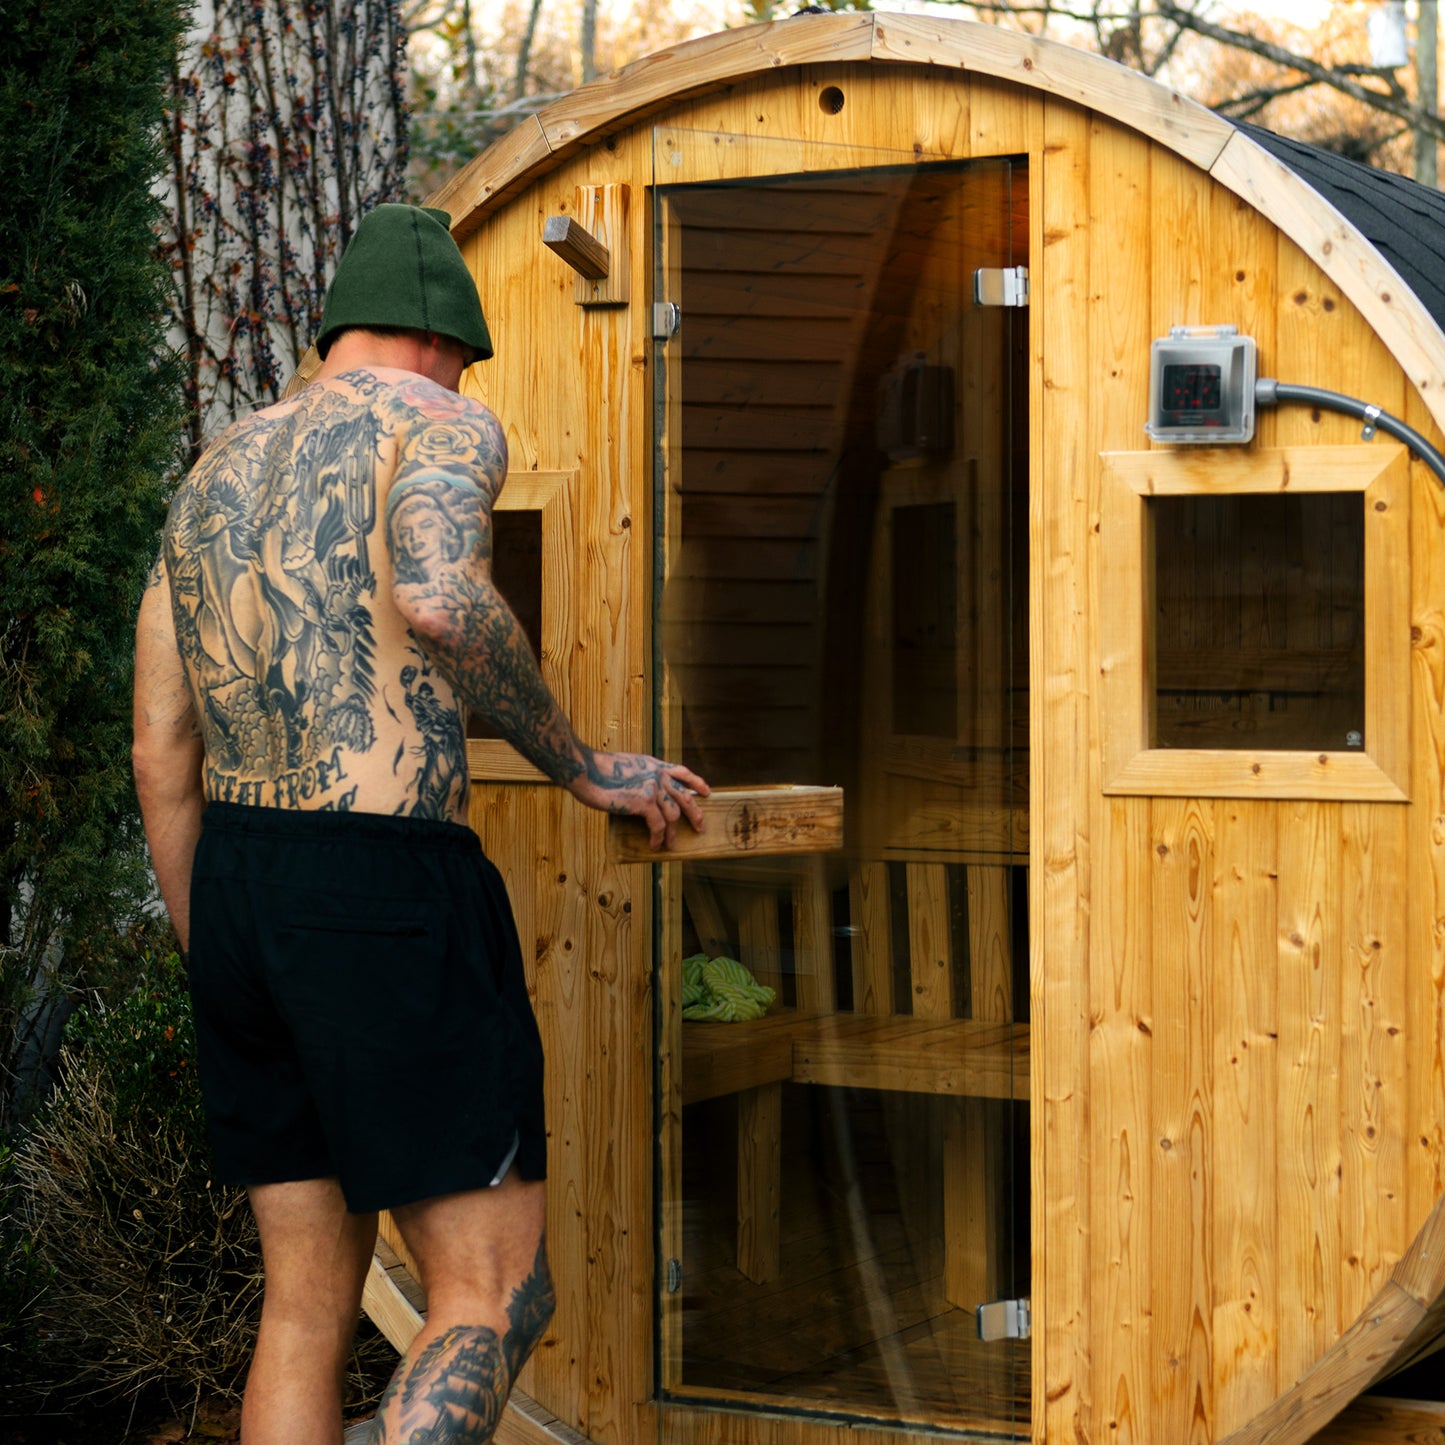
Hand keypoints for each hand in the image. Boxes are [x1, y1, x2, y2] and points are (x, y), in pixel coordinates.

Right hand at [569, 751, 710, 850]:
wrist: (587, 770)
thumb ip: (641, 777)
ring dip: (672, 833)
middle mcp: (658, 775)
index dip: (696, 783)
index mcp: (654, 765)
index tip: (707, 792)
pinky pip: (658, 825)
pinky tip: (654, 846)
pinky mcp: (645, 802)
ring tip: (670, 845)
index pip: (683, 772)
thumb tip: (647, 796)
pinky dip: (657, 838)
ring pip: (673, 815)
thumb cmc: (598, 771)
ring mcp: (653, 788)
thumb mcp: (627, 767)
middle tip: (700, 827)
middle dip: (695, 814)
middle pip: (685, 797)